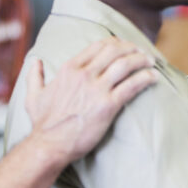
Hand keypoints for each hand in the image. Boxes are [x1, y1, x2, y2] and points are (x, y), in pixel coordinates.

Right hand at [25, 37, 156, 163]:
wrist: (49, 145)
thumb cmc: (42, 123)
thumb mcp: (33, 96)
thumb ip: (35, 76)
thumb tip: (35, 61)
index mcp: (69, 69)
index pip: (98, 46)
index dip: (116, 43)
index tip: (125, 46)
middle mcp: (84, 75)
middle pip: (115, 51)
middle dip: (132, 48)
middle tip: (142, 52)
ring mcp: (96, 89)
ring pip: (125, 65)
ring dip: (142, 60)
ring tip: (151, 62)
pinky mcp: (108, 106)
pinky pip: (132, 86)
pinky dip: (146, 78)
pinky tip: (154, 78)